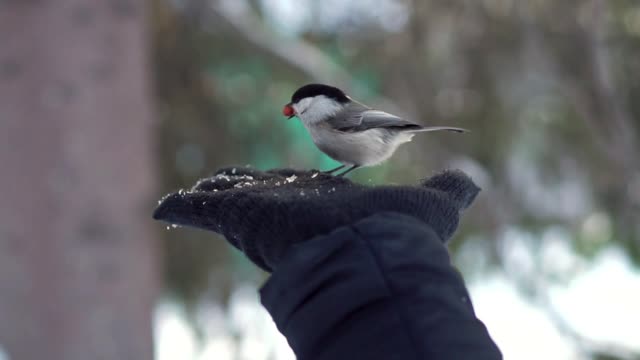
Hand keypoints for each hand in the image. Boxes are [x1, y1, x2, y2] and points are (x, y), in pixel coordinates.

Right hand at [153, 167, 479, 271]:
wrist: (367, 262)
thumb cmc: (398, 239)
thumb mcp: (433, 208)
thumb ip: (451, 192)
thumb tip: (474, 182)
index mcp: (324, 206)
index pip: (298, 193)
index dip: (284, 186)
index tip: (277, 181)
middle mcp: (290, 212)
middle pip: (258, 197)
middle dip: (241, 191)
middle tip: (224, 185)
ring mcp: (261, 216)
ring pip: (228, 203)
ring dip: (212, 197)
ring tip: (198, 193)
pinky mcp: (238, 217)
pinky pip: (199, 212)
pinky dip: (180, 210)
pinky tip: (163, 210)